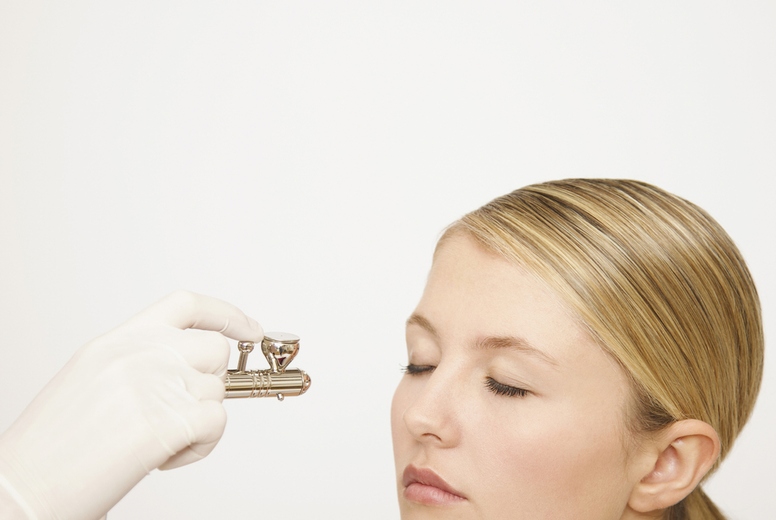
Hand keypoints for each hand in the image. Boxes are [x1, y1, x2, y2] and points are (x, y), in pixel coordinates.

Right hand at [0, 291, 261, 519]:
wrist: (23, 486)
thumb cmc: (53, 447)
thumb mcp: (93, 381)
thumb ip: (141, 364)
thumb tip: (188, 371)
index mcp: (117, 341)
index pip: (186, 306)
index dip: (225, 314)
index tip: (250, 329)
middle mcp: (139, 354)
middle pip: (214, 349)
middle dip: (212, 381)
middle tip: (187, 411)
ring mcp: (154, 383)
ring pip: (218, 390)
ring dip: (200, 421)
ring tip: (160, 443)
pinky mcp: (167, 420)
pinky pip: (217, 422)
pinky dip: (202, 446)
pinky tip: (167, 458)